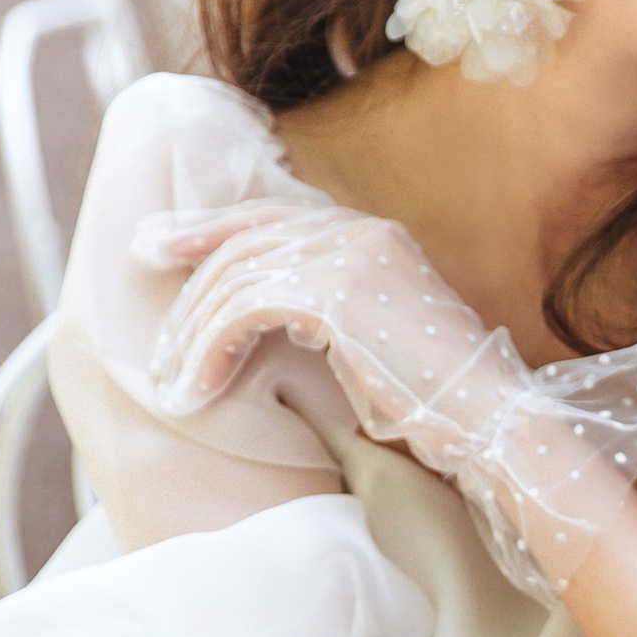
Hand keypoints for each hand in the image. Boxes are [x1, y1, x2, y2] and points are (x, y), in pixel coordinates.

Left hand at [142, 197, 504, 469]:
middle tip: (147, 325)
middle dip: (185, 277)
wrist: (489, 420)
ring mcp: (349, 256)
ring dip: (192, 334)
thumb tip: (258, 316)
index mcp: (372, 235)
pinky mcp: (334, 293)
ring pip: (235, 277)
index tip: (161, 243)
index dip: (208, 226)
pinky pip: (243, 309)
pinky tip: (195, 389)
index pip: (271, 215)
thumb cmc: (439, 401)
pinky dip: (209, 350)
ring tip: (171, 383)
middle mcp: (358, 231)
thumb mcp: (376, 339)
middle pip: (244, 240)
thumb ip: (328, 311)